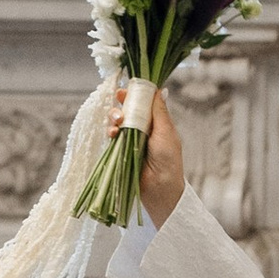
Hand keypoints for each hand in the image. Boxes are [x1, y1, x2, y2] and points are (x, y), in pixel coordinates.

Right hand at [113, 84, 185, 222]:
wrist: (159, 188)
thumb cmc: (168, 160)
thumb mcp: (166, 132)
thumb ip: (159, 112)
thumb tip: (159, 89)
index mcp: (157, 123)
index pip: (143, 104)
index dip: (135, 94)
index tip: (127, 89)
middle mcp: (143, 129)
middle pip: (128, 109)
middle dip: (122, 103)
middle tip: (119, 100)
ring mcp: (130, 140)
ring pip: (117, 121)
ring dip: (114, 116)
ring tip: (117, 121)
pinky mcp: (120, 150)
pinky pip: (112, 136)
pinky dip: (110, 131)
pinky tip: (112, 133)